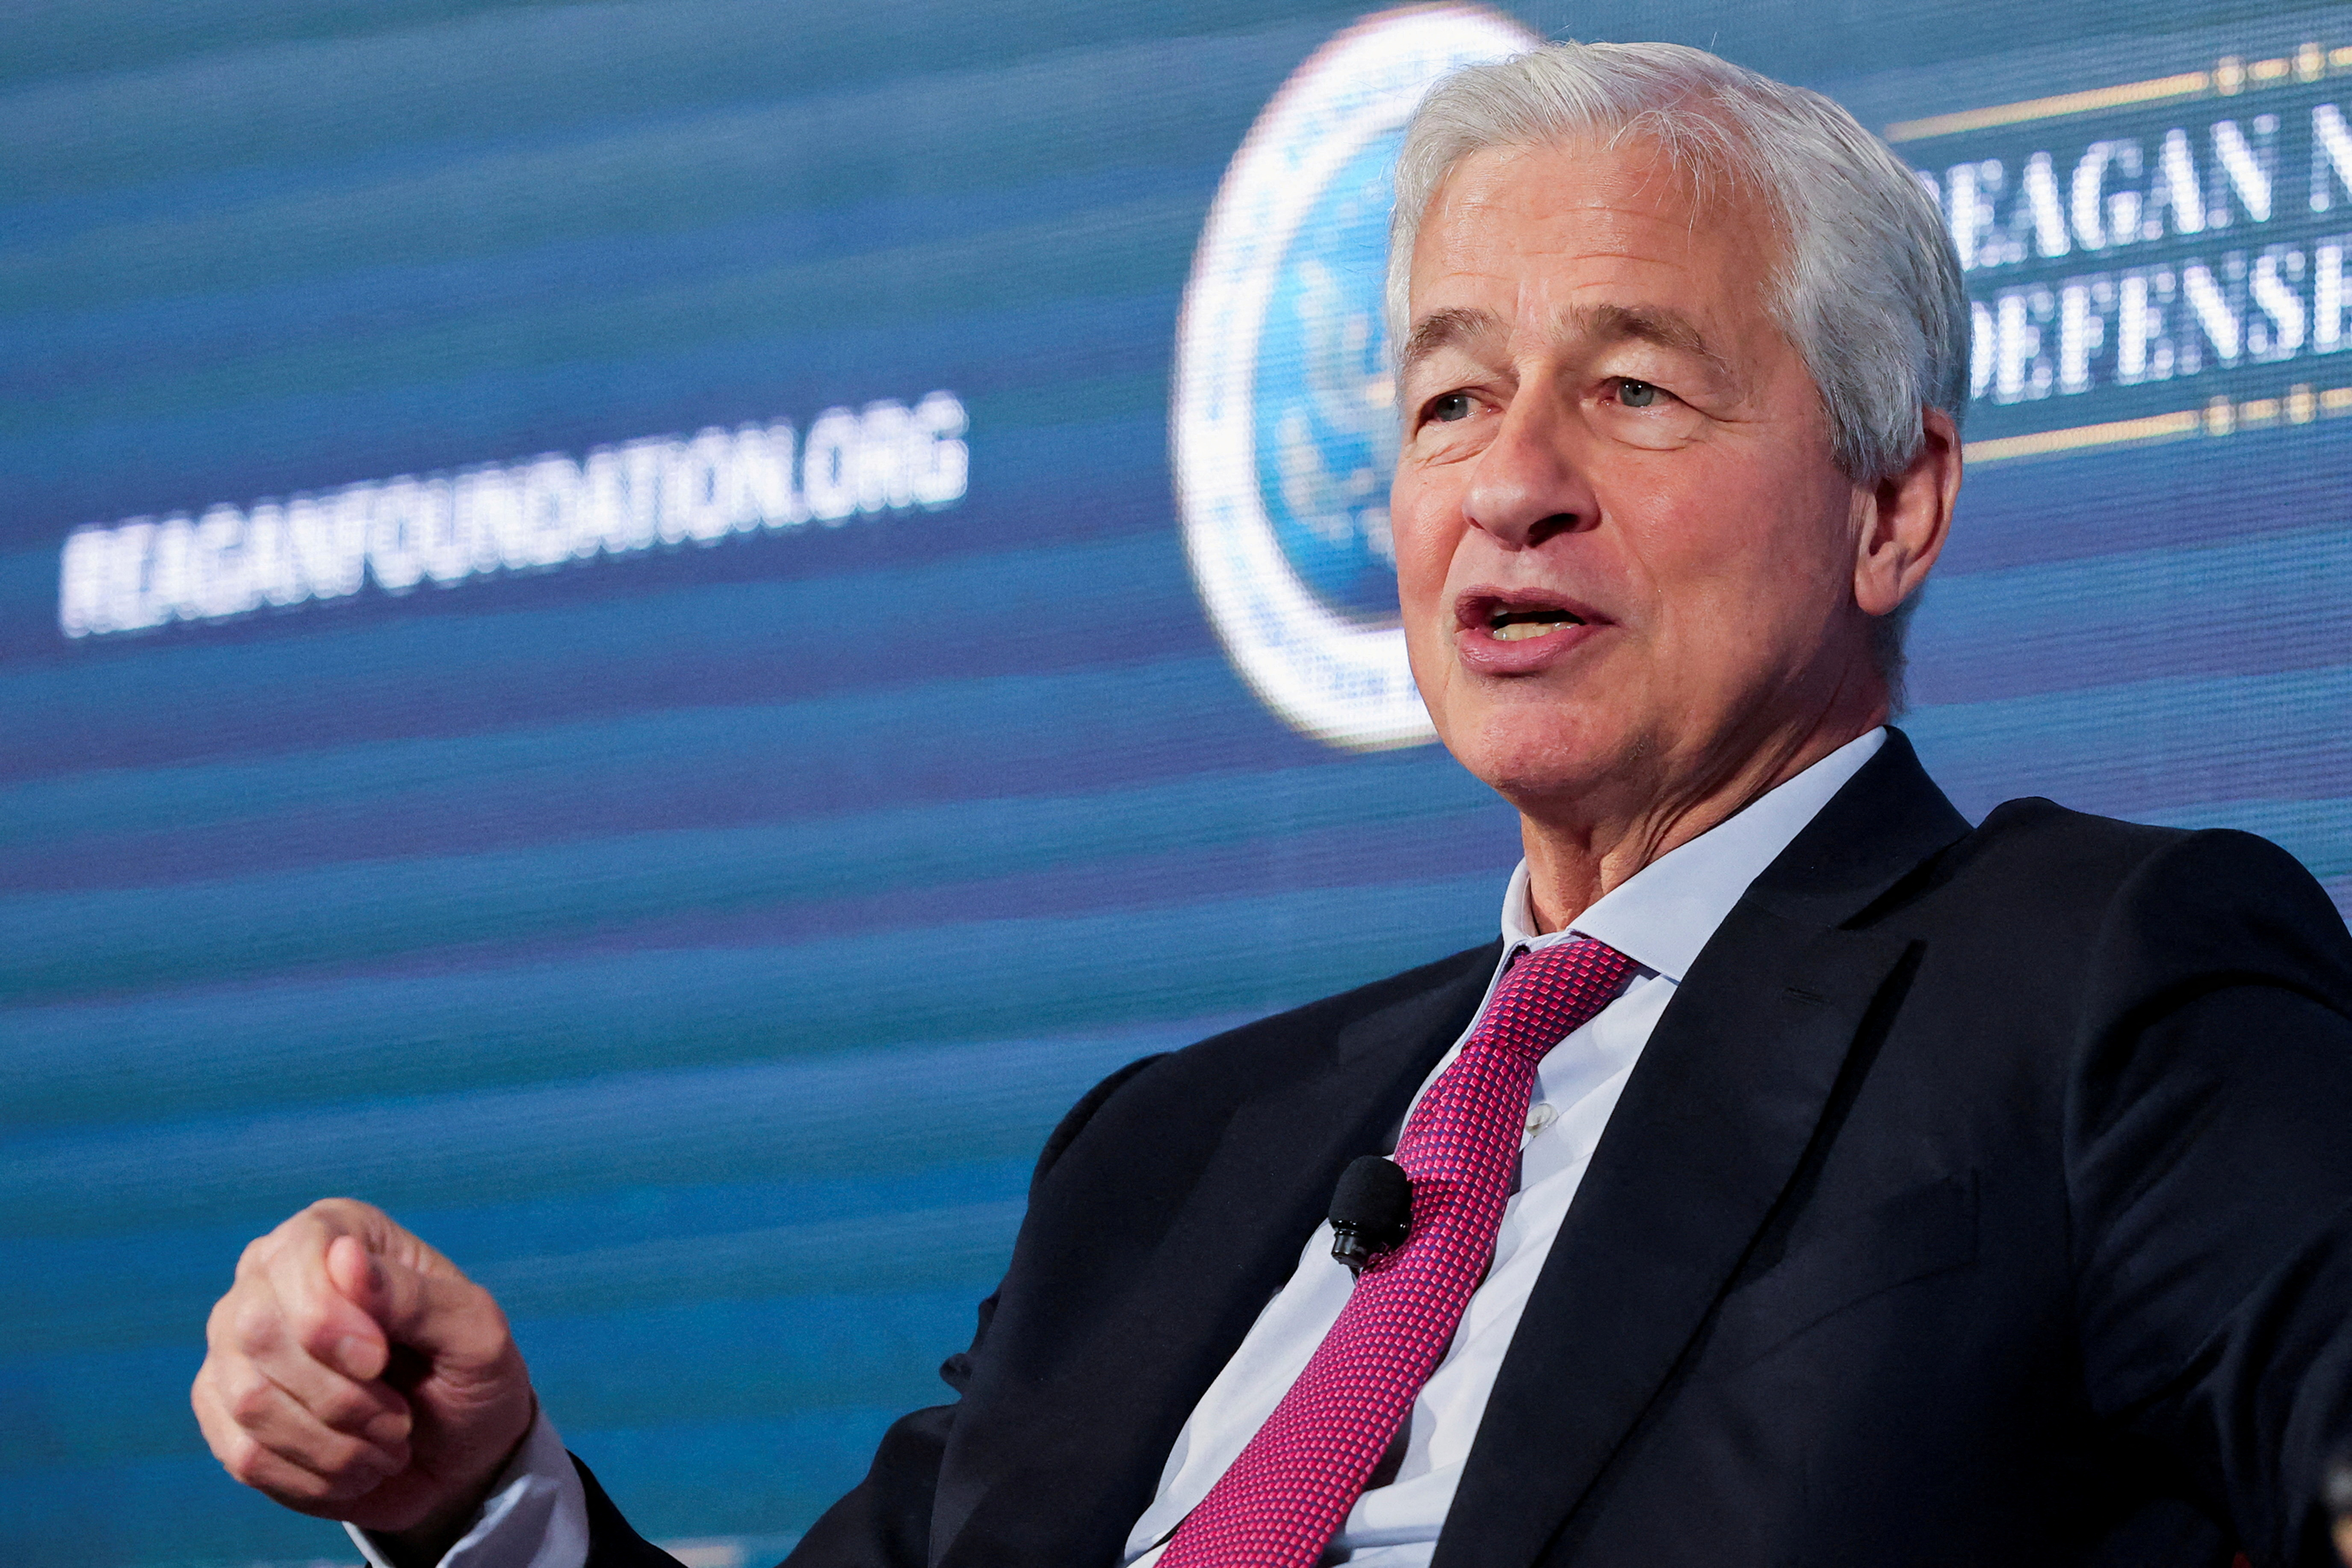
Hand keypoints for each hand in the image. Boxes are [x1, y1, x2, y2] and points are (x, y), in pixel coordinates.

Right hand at [192, 1199, 536, 1560]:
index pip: (299, 1256)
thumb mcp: (474, 1332)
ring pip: (248, 1398)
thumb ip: (414, 1294)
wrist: (457, 1452)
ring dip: (331, 1443)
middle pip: (258, 1330)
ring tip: (387, 1448)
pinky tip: (353, 1471)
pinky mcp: (223, 1409)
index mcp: (338, 1232)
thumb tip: (344, 1255)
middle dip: (338, 1395)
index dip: (328, 1318)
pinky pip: (242, 1452)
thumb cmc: (470, 1374)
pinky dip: (309, 1475)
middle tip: (400, 1422)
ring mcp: (235, 1343)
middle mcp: (270, 1276)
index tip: (379, 1362)